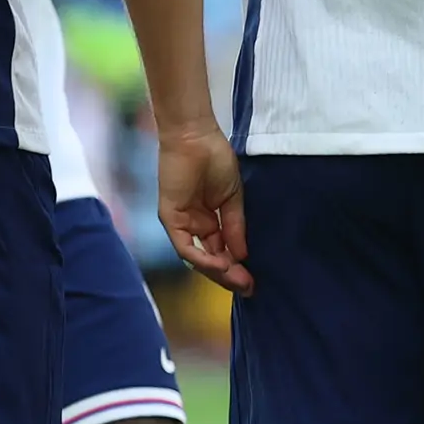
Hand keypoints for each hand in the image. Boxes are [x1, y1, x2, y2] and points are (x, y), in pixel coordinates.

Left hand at [154, 118, 251, 291]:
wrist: (196, 136)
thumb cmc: (215, 158)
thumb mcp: (233, 198)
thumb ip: (234, 227)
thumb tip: (242, 255)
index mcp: (208, 220)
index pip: (221, 251)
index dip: (236, 267)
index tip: (253, 280)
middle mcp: (193, 226)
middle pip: (210, 259)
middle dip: (229, 275)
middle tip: (248, 288)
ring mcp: (181, 223)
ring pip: (197, 258)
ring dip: (217, 272)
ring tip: (238, 280)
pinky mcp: (170, 218)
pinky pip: (185, 246)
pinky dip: (202, 258)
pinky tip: (221, 264)